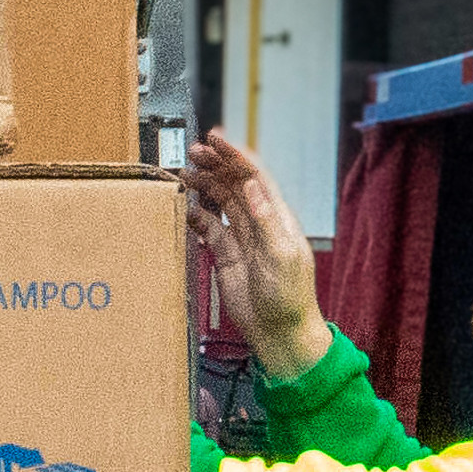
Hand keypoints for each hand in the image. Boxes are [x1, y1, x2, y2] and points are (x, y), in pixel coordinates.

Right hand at [182, 133, 331, 376]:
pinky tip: (184, 208)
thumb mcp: (281, 257)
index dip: (236, 155)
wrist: (280, 332)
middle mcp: (260, 222)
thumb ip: (266, 220)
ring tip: (183, 173)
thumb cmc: (289, 298)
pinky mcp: (228, 255)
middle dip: (215, 164)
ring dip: (204, 184)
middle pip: (235, 183)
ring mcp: (243, 238)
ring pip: (221, 201)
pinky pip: (210, 228)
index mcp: (278, 217)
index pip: (255, 176)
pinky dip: (197, 215)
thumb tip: (251, 186)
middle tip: (192, 151)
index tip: (215, 139)